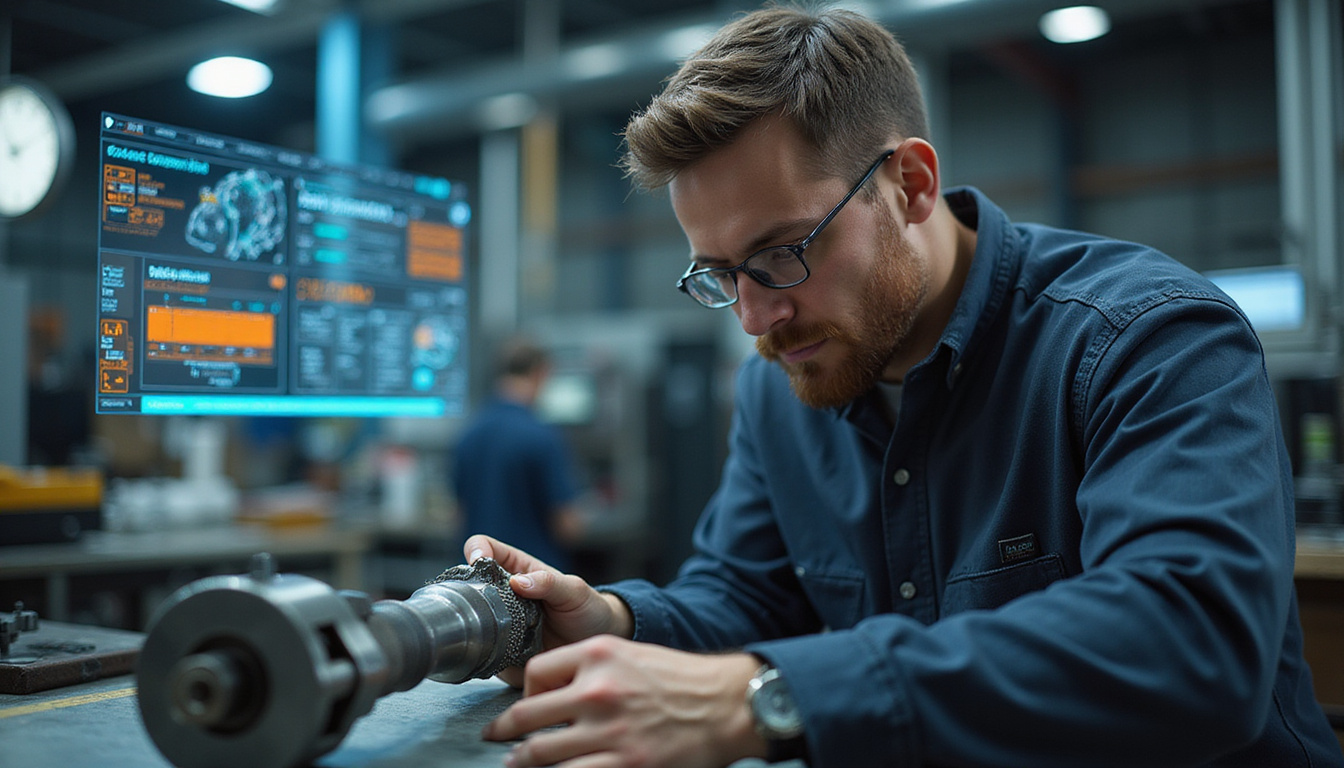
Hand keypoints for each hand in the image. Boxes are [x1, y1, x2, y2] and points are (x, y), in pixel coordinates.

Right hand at [463, 534, 633, 685]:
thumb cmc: (587, 608)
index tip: (478, 563)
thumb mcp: (575, 590)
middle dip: (467, 593)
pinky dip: (483, 655)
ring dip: (474, 627)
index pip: (484, 547)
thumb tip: (518, 582)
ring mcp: (497, 622)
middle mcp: (501, 594)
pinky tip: (498, 658)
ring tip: (497, 636)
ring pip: (469, 620)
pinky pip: (482, 653)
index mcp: (515, 568)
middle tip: (485, 606)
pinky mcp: (499, 652)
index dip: (476, 551)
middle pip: (467, 585)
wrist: (594, 644)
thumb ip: (550, 583)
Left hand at [482, 636, 766, 767]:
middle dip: (504, 731)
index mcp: (598, 654)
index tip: (521, 706)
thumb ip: (589, 667)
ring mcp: (610, 731)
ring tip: (514, 763)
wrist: (726, 704)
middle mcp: (598, 690)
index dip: (523, 692)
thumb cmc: (679, 680)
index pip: (534, 672)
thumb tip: (547, 691)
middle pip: (527, 716)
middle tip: (494, 737)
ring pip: (540, 752)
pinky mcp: (626, 764)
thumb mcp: (630, 653)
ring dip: (521, 761)